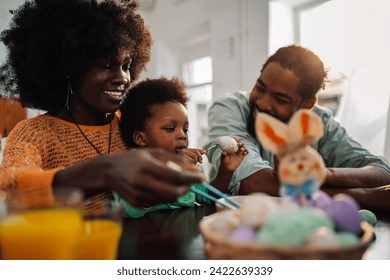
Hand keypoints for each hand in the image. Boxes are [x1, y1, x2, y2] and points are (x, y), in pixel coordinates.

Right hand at [54, 148, 204, 207]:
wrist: (109, 171)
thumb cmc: (134, 159)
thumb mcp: (153, 153)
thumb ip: (175, 159)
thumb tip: (195, 168)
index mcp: (146, 166)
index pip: (175, 175)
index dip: (192, 178)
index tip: (204, 177)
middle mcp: (141, 182)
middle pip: (173, 192)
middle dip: (187, 188)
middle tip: (192, 182)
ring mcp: (138, 195)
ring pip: (168, 199)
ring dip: (179, 192)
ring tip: (179, 182)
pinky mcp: (137, 203)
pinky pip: (159, 202)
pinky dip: (167, 196)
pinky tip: (164, 187)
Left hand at [220, 139, 247, 170]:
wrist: (228, 167)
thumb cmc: (224, 161)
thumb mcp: (223, 157)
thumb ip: (223, 155)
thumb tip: (224, 152)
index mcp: (231, 147)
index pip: (234, 142)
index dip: (235, 140)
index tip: (236, 139)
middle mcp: (236, 149)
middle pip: (239, 144)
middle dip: (240, 143)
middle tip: (239, 144)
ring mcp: (239, 152)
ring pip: (243, 147)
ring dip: (243, 147)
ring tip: (241, 149)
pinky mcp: (242, 156)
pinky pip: (246, 152)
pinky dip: (246, 151)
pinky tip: (245, 152)